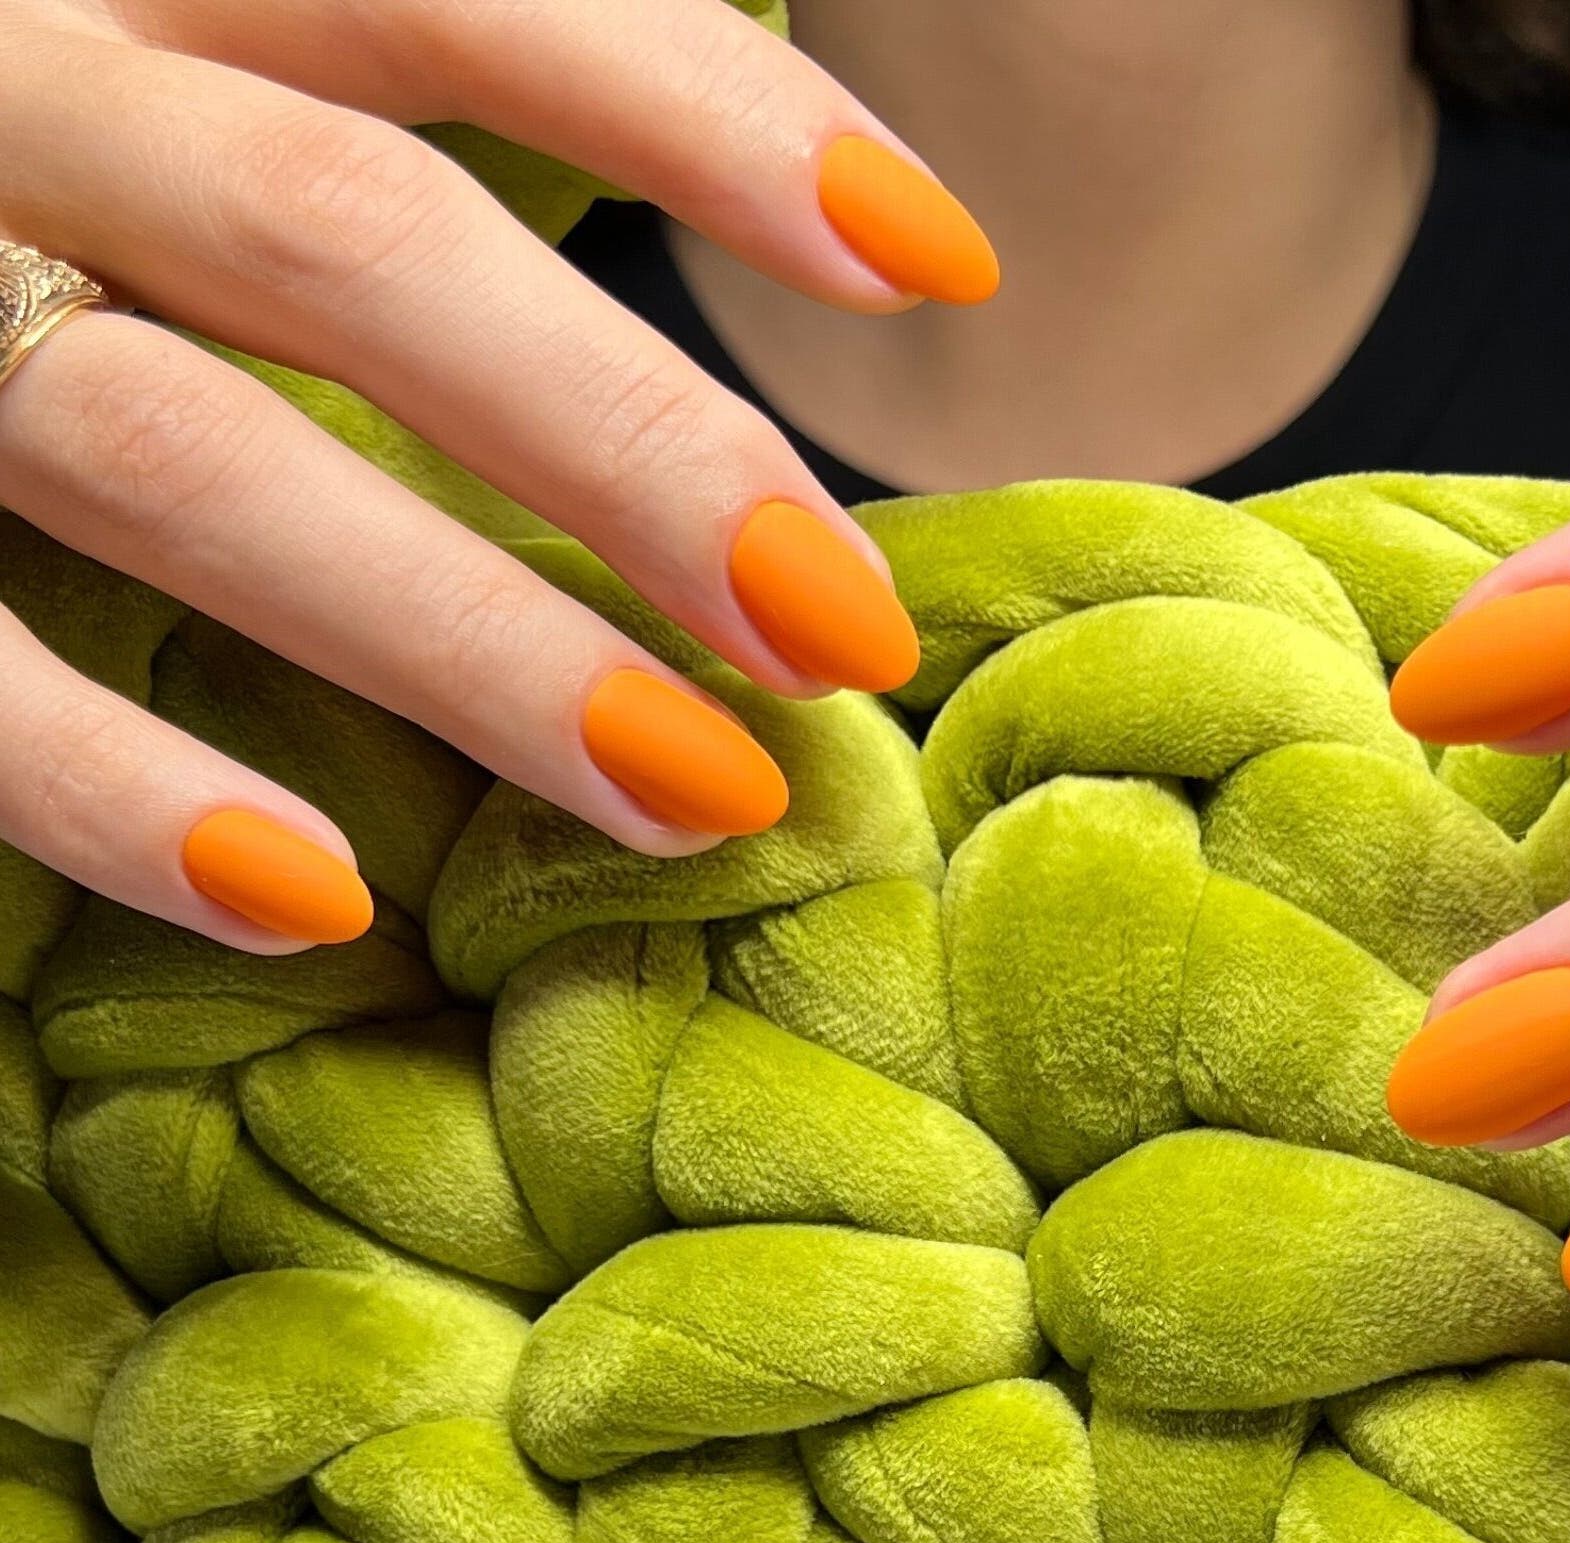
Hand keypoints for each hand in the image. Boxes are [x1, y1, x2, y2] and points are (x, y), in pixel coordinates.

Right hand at [0, 0, 995, 950]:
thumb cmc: (54, 162)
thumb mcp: (219, 66)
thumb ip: (405, 95)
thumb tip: (803, 198)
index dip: (714, 110)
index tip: (940, 260)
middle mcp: (11, 80)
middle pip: (349, 236)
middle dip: (625, 437)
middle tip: (838, 627)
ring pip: (175, 452)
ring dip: (456, 635)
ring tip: (691, 794)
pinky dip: (103, 779)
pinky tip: (311, 896)